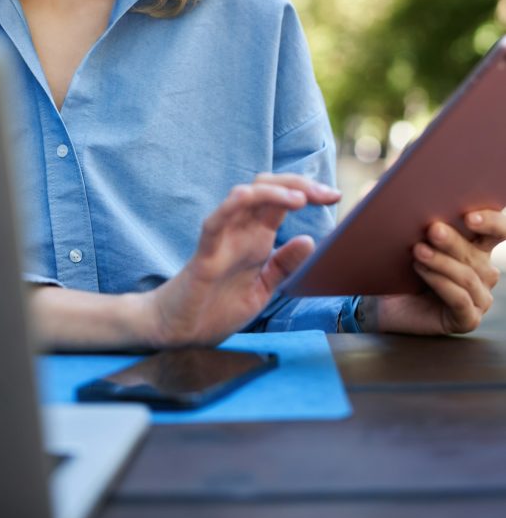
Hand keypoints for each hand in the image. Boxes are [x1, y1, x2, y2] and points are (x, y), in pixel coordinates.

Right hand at [143, 173, 339, 346]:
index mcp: (256, 237)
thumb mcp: (264, 288)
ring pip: (242, 198)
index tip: (335, 196)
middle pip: (266, 189)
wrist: (182, 332)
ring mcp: (222, 239)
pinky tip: (246, 198)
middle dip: (298, 184)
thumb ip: (284, 266)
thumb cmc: (218, 307)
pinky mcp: (205, 254)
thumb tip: (310, 240)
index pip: (282, 201)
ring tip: (299, 199)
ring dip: (271, 192)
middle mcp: (240, 231)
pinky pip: (214, 223)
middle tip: (326, 194)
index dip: (308, 192)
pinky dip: (229, 207)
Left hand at [373, 208, 505, 334]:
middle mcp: (484, 270)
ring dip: (441, 262)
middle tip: (432, 229)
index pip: (499, 229)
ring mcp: (478, 297)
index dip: (491, 221)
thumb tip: (380, 183)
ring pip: (467, 276)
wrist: (382, 300)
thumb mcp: (398, 230)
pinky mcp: (467, 319)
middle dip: (454, 240)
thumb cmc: (397, 261)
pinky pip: (460, 300)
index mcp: (477, 245)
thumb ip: (397, 205)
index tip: (469, 216)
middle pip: (476, 253)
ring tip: (417, 250)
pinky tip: (422, 271)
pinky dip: (440, 283)